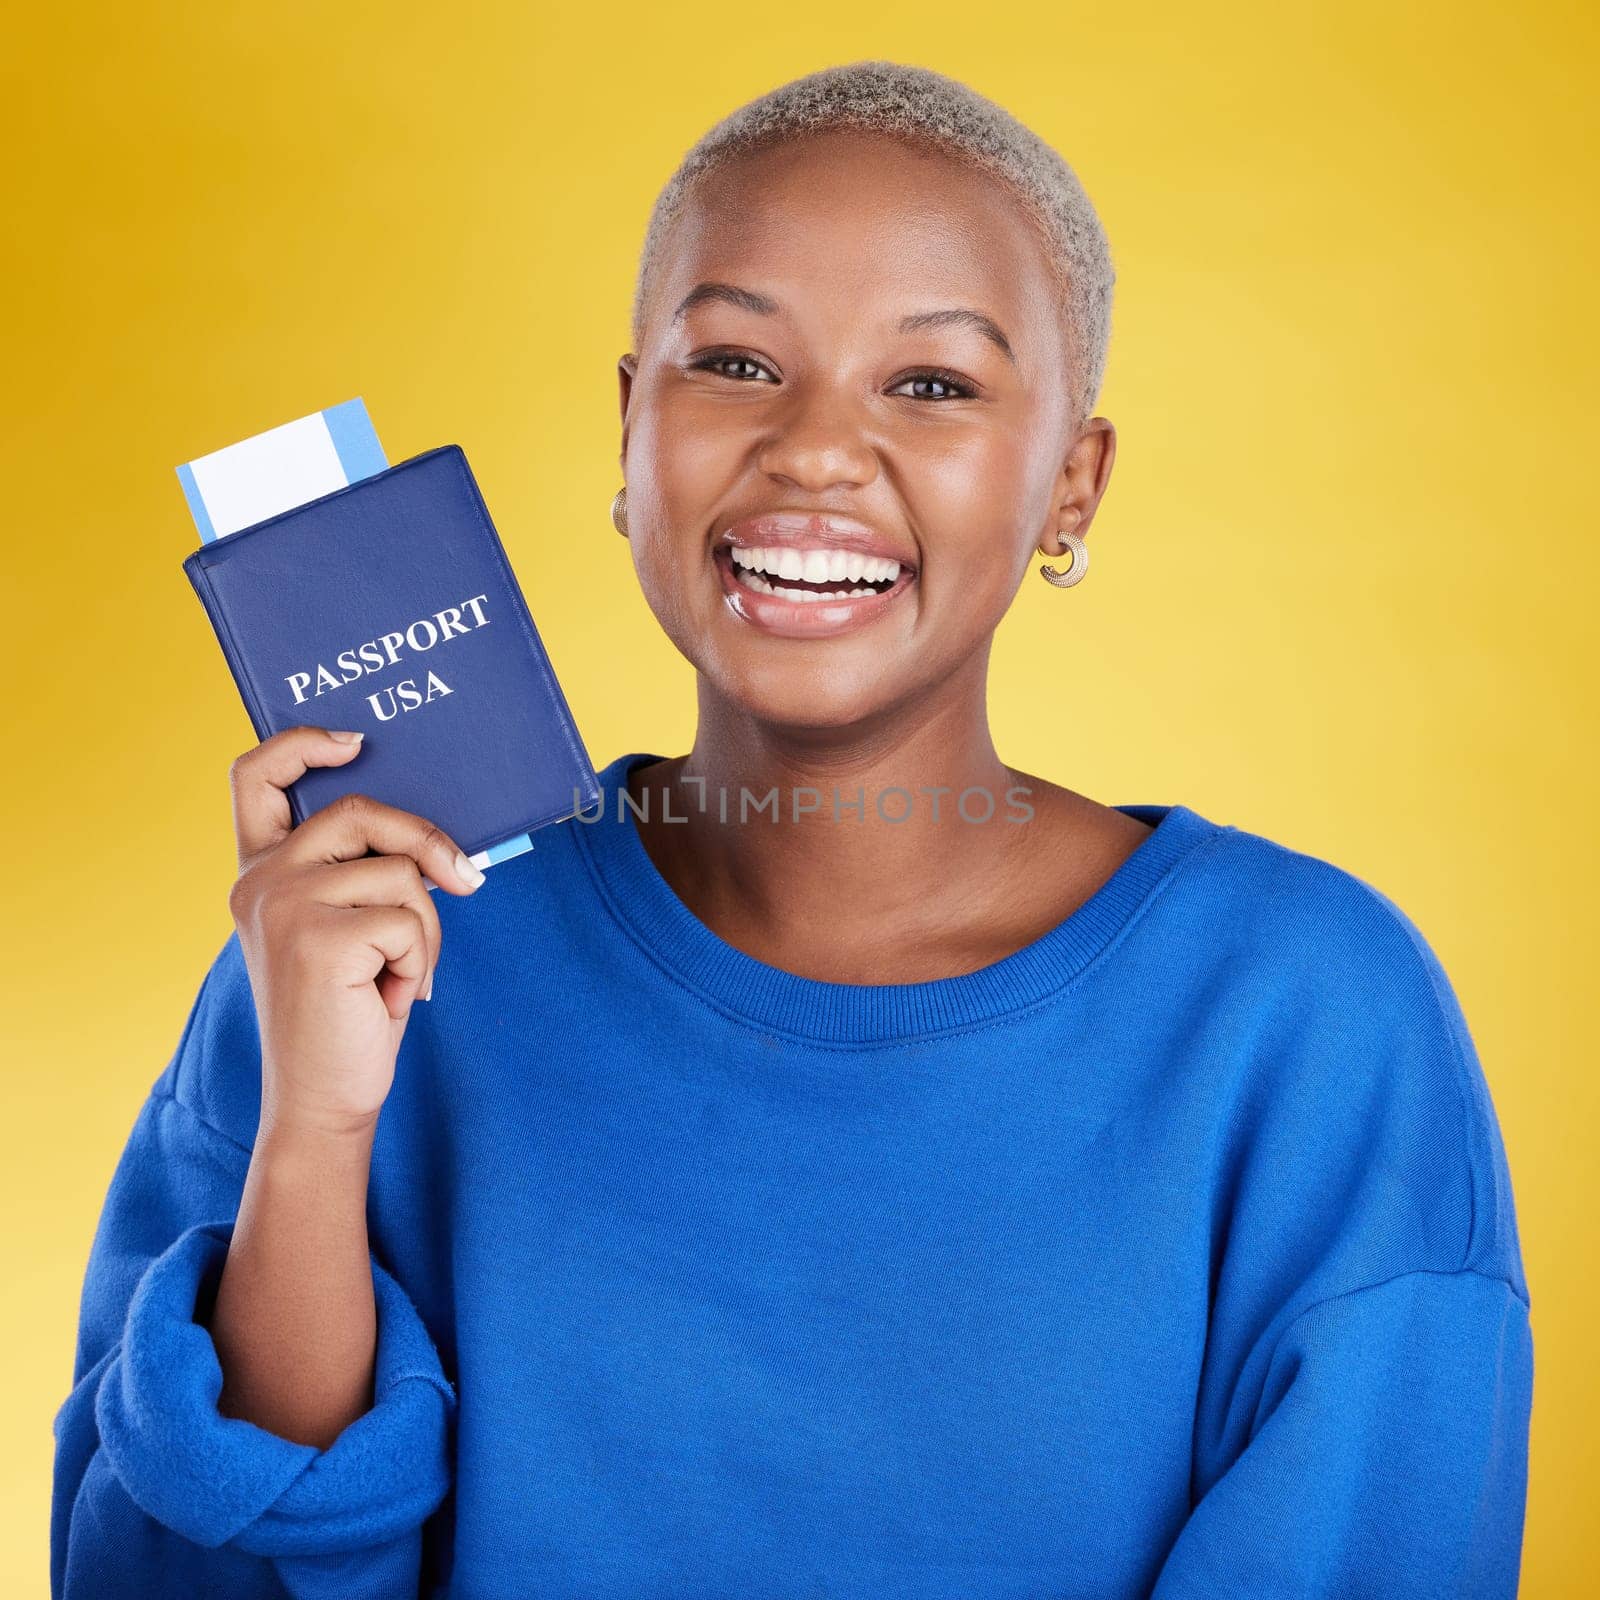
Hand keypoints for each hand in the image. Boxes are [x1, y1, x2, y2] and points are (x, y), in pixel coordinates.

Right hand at [226, 725, 483, 1137]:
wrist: (324, 1097)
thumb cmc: (347, 1010)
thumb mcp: (345, 926)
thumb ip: (361, 872)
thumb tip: (433, 840)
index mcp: (259, 870)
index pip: (256, 776)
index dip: (303, 743)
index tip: (356, 742)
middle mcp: (260, 881)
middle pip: (361, 811)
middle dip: (427, 841)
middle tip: (465, 880)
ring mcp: (283, 907)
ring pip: (399, 872)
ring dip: (425, 927)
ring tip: (400, 975)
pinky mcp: (318, 940)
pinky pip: (409, 920)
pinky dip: (420, 960)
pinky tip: (392, 998)